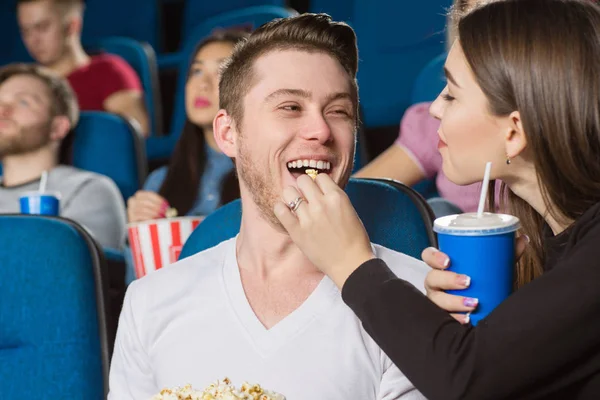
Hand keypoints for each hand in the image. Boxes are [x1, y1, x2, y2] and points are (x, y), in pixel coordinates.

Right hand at [127, 191, 168, 222]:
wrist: (141, 229)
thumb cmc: (151, 217)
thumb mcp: (157, 210)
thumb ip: (163, 209)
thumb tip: (170, 212)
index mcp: (140, 195)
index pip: (149, 194)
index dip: (158, 199)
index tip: (165, 205)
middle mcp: (133, 200)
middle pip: (145, 201)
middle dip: (156, 207)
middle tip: (164, 212)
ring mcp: (130, 209)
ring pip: (143, 209)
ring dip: (154, 213)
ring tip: (161, 217)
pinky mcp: (130, 217)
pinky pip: (140, 216)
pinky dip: (148, 218)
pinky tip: (154, 220)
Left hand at [274, 174, 374, 288]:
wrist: (351, 264)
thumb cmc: (354, 240)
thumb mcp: (349, 210)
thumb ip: (334, 198)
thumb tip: (319, 190)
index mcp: (337, 197)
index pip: (320, 177)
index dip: (318, 184)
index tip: (318, 192)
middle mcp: (321, 204)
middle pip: (303, 180)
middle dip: (304, 187)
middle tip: (306, 197)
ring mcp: (307, 217)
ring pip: (289, 192)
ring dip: (292, 196)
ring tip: (295, 205)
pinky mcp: (297, 231)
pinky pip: (280, 210)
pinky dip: (281, 208)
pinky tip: (286, 212)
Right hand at [423, 234, 529, 323]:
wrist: (491, 309)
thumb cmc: (485, 285)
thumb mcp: (495, 269)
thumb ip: (506, 254)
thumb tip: (522, 238)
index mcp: (443, 267)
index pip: (428, 256)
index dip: (433, 257)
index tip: (448, 260)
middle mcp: (437, 283)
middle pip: (432, 278)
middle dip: (447, 280)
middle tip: (467, 281)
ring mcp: (438, 300)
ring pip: (437, 300)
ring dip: (454, 301)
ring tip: (473, 303)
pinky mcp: (445, 316)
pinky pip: (445, 318)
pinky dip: (456, 319)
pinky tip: (467, 320)